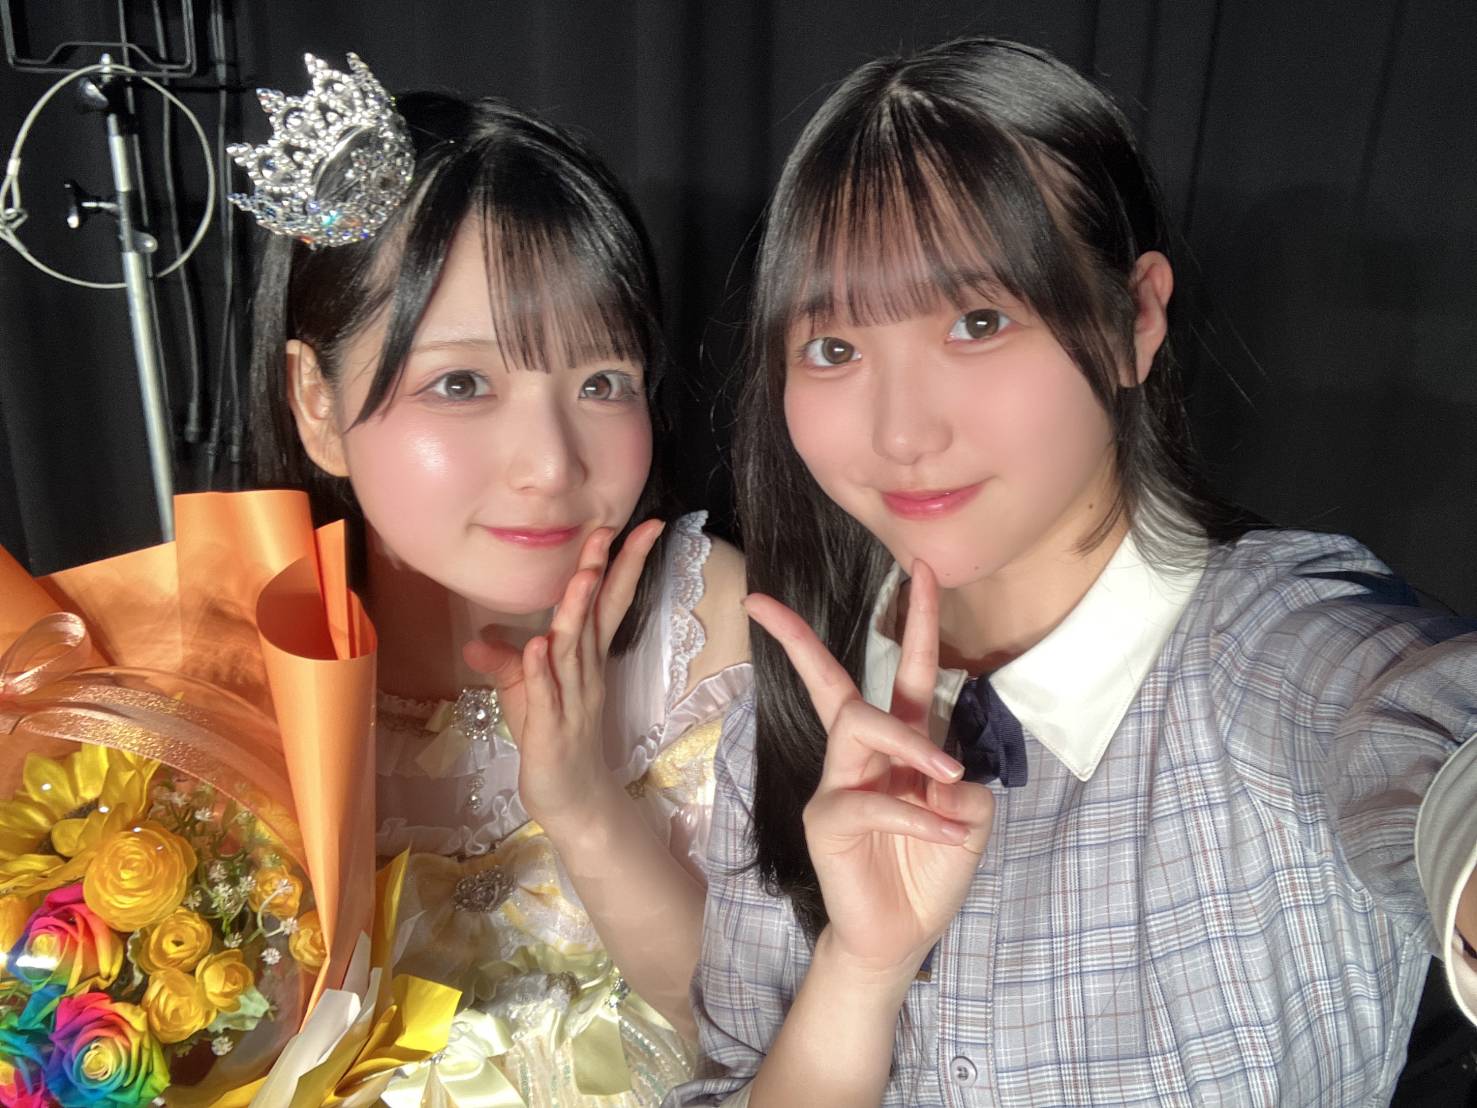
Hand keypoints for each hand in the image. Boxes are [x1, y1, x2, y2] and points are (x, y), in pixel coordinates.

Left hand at [463, 519, 665, 829]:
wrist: (571, 800)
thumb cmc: (550, 739)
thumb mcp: (527, 693)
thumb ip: (508, 660)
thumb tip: (478, 634)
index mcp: (587, 659)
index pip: (608, 603)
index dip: (623, 564)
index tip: (644, 525)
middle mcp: (586, 674)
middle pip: (597, 616)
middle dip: (603, 573)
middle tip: (609, 533)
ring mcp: (572, 701)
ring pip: (574, 650)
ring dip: (575, 613)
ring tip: (578, 578)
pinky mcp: (551, 730)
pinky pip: (547, 695)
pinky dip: (542, 670)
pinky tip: (538, 645)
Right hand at [744, 561, 993, 980]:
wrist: (902, 937)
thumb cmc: (930, 871)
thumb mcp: (969, 822)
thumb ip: (964, 787)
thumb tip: (948, 772)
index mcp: (901, 746)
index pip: (903, 673)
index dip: (913, 620)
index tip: (917, 567)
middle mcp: (863, 756)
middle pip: (837, 685)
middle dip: (803, 639)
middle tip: (773, 602)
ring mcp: (839, 785)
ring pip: (861, 727)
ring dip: (912, 745)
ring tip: (948, 778)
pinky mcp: (827, 821)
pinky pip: (874, 802)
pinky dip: (921, 819)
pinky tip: (952, 839)